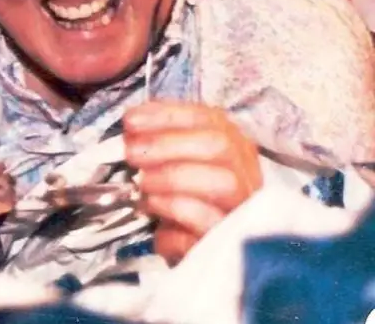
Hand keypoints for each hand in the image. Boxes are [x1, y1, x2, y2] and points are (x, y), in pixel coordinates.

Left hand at [124, 102, 261, 264]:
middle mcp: (246, 176)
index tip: (131, 121)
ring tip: (142, 185)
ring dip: (173, 177)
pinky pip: (209, 224)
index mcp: (234, 149)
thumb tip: (132, 126)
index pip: (210, 119)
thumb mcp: (176, 168)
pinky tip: (154, 215)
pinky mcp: (231, 244)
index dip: (167, 116)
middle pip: (220, 146)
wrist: (204, 261)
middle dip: (168, 145)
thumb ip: (162, 143)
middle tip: (131, 154)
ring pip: (223, 183)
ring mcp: (243, 210)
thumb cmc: (185, 204)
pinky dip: (176, 213)